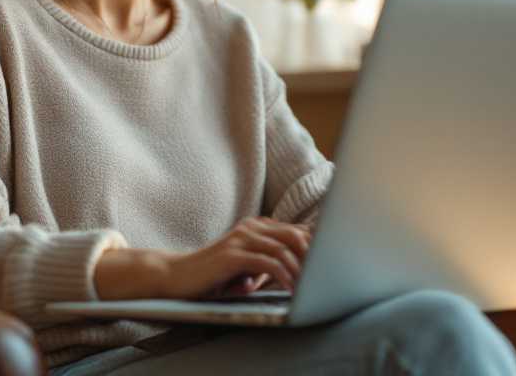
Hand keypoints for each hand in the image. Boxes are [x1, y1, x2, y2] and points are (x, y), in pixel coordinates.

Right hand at [93, 217, 312, 300]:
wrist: (177, 276)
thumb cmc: (216, 276)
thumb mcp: (249, 268)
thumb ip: (273, 264)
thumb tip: (305, 271)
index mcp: (258, 228)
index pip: (297, 231)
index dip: (319, 245)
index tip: (337, 260)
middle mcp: (252, 228)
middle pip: (296, 235)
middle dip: (317, 254)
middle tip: (333, 272)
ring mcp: (241, 239)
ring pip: (284, 247)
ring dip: (303, 268)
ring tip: (316, 285)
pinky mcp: (232, 255)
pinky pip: (267, 262)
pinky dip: (284, 275)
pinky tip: (293, 288)